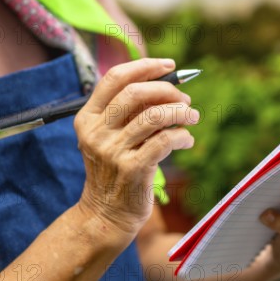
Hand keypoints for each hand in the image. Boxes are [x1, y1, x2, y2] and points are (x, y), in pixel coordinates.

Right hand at [73, 58, 197, 244]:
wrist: (106, 214)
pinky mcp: (133, 169)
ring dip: (181, 112)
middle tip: (185, 100)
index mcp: (88, 118)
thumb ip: (129, 113)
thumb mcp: (109, 138)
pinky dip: (183, 136)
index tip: (169, 66)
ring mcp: (113, 151)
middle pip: (136, 92)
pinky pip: (166, 140)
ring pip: (154, 115)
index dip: (145, 67)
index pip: (115, 78)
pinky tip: (187, 140)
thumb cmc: (115, 171)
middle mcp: (96, 132)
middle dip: (168, 90)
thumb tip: (168, 84)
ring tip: (192, 118)